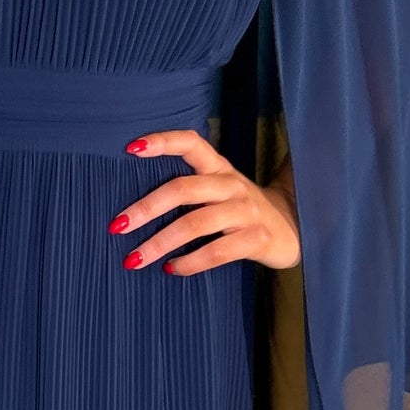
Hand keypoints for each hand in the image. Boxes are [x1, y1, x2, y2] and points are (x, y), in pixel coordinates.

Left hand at [108, 130, 300, 273]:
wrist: (292, 228)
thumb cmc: (240, 210)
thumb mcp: (219, 189)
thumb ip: (188, 187)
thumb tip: (132, 208)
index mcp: (219, 167)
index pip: (191, 143)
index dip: (162, 141)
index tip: (130, 148)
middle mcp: (231, 185)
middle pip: (184, 189)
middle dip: (146, 208)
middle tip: (117, 226)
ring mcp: (246, 212)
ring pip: (196, 224)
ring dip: (160, 243)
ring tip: (134, 259)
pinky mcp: (256, 239)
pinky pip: (216, 252)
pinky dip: (189, 262)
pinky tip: (172, 269)